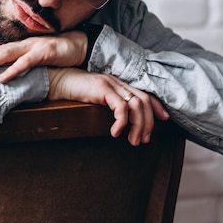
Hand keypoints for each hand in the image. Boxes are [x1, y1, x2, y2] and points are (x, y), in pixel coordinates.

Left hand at [0, 32, 86, 82]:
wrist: (79, 45)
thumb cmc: (55, 54)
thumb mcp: (33, 60)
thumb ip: (18, 66)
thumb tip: (1, 77)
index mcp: (16, 48)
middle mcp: (21, 46)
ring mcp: (32, 47)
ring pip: (5, 55)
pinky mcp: (44, 52)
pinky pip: (26, 62)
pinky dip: (13, 69)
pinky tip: (3, 77)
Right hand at [48, 67, 168, 145]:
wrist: (58, 81)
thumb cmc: (74, 92)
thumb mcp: (96, 98)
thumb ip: (109, 104)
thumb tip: (121, 121)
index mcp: (118, 84)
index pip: (144, 94)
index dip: (156, 107)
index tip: (164, 120)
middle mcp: (118, 82)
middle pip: (144, 101)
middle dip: (148, 123)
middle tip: (143, 140)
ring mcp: (111, 84)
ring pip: (136, 105)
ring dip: (138, 126)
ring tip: (132, 141)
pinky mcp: (103, 88)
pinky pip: (120, 108)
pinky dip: (122, 122)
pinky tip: (115, 133)